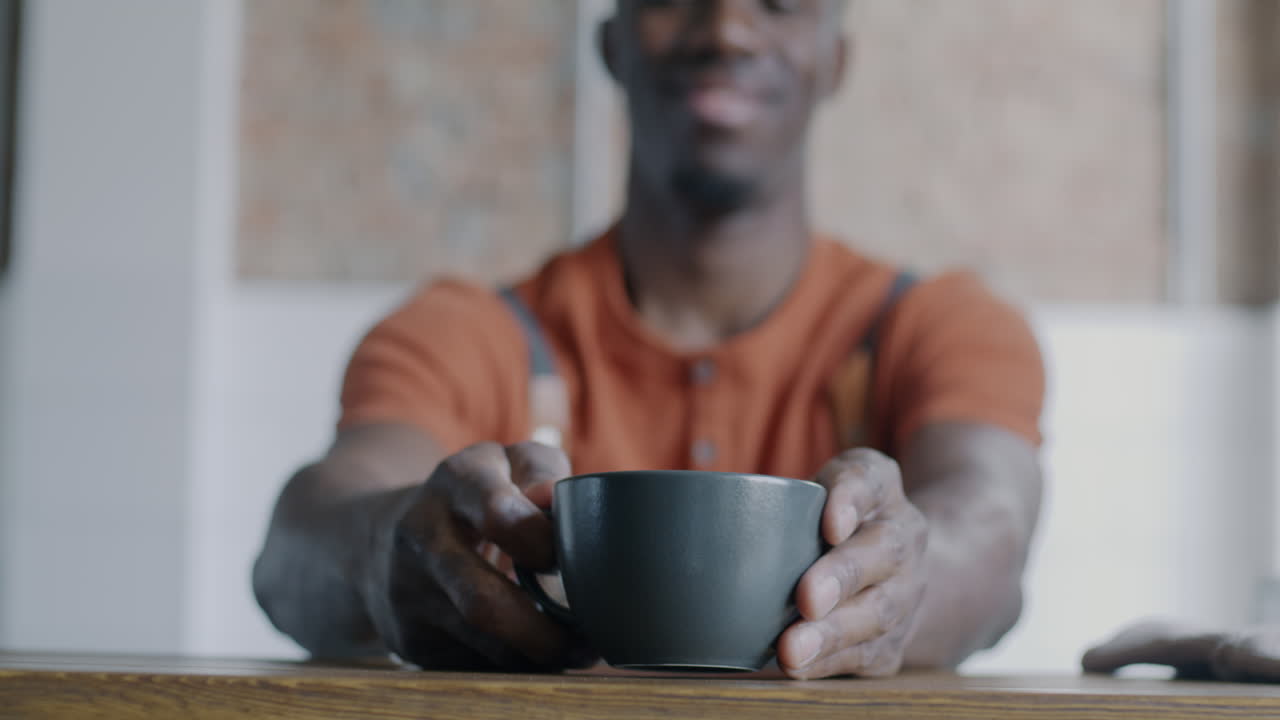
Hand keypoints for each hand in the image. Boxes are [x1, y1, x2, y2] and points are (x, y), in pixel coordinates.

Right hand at [359, 441, 592, 670]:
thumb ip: (544, 474)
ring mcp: (408, 593)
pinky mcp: (408, 637)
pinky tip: (533, 654)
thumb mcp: (507, 463)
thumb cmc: (476, 495)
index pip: (499, 515)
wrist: (381, 534)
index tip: (577, 562)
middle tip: (588, 644)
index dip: (545, 546)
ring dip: (534, 657)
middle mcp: (422, 536)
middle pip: (482, 602)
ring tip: (576, 654)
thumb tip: (565, 506)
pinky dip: (510, 665)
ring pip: (478, 644)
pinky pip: (470, 663)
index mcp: (456, 482)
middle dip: (543, 633)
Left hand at [776, 448, 928, 678]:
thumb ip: (774, 497)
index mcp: (880, 489)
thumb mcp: (813, 491)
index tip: (830, 525)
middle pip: (883, 553)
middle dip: (842, 577)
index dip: (852, 500)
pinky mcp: (894, 640)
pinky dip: (830, 662)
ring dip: (832, 634)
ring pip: (877, 613)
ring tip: (792, 650)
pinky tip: (799, 667)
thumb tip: (697, 526)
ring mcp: (905, 591)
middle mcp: (902, 537)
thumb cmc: (827, 523)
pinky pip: (867, 654)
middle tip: (807, 599)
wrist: (893, 569)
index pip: (871, 480)